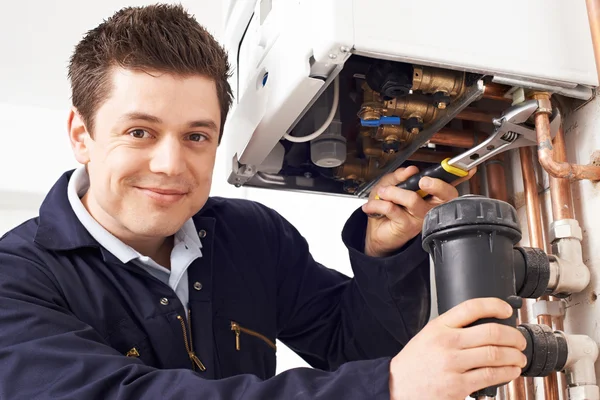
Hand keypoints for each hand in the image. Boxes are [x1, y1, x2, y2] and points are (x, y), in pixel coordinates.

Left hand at [362, 165, 474, 256]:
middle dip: (434, 184)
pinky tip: (372, 206)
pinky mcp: (408, 226)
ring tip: (383, 192)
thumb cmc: (387, 209)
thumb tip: (410, 170)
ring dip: (393, 192)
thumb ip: (399, 176)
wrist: (376, 232)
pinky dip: (379, 203)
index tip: (468, 169)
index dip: (461, 177)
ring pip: (413, 199)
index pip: (449, 185)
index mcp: (430, 194)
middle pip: (444, 194)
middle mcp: (430, 206)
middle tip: (421, 180)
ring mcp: (421, 217)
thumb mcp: (390, 185)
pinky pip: (393, 209)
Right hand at [389, 298, 526, 399]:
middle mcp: (446, 343)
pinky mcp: (457, 386)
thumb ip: (451, 329)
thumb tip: (484, 327)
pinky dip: (507, 373)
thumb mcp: (428, 336)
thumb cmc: (414, 363)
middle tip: (519, 339)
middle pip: (491, 332)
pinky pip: (490, 376)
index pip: (471, 307)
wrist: (396, 386)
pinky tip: (511, 371)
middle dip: (513, 336)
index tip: (507, 310)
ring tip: (519, 357)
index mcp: (438, 327)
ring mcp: (452, 365)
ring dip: (514, 356)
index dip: (494, 305)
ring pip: (495, 355)